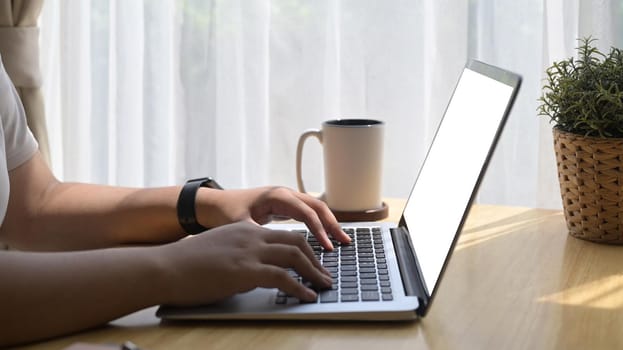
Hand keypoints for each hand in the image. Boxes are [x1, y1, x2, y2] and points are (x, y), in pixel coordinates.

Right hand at [159, 221, 331, 304]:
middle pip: (296, 241)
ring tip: (324, 285)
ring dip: (315, 273)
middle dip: (316, 258)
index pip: (284, 234)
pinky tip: (307, 296)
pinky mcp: (245, 270)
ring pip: (296, 256)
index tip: (314, 260)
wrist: (164, 267)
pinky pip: (283, 277)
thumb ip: (239, 255)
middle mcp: (251, 235)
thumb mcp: (218, 251)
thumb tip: (255, 272)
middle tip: (325, 274)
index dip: (304, 247)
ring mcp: (249, 251)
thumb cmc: (185, 264)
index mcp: (244, 229)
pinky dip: (300, 288)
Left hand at [195, 186, 349, 249]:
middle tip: (345, 242)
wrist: (215, 204)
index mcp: (277, 196)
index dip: (319, 230)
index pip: (306, 212)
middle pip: (317, 206)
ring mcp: (287, 199)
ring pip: (315, 208)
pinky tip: (326, 237)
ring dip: (329, 223)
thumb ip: (258, 235)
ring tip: (342, 240)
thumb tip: (271, 250)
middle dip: (332, 224)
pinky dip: (319, 224)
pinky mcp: (285, 206)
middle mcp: (285, 194)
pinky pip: (308, 213)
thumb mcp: (240, 225)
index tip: (327, 247)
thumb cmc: (226, 212)